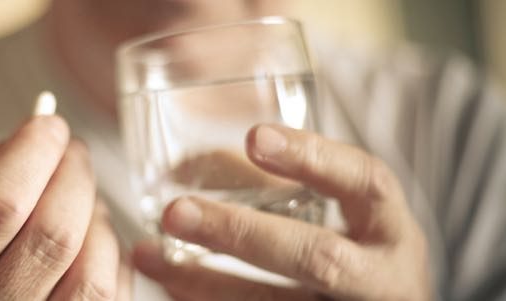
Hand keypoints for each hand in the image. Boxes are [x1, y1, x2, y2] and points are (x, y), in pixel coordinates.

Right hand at [0, 116, 130, 299]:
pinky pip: (112, 294)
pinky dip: (109, 255)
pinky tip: (88, 240)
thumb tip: (37, 136)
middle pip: (53, 236)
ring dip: (95, 219)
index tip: (48, 127)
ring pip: (91, 273)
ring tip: (78, 202)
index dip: (32, 156)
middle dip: (73, 176)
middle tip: (71, 152)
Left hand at [133, 124, 430, 299]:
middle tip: (177, 212)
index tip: (254, 136)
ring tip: (148, 253)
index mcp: (391, 231)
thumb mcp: (348, 218)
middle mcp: (380, 280)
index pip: (366, 183)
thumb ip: (292, 186)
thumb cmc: (357, 253)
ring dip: (203, 281)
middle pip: (317, 259)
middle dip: (241, 234)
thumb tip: (196, 161)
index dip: (314, 158)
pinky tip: (168, 283)